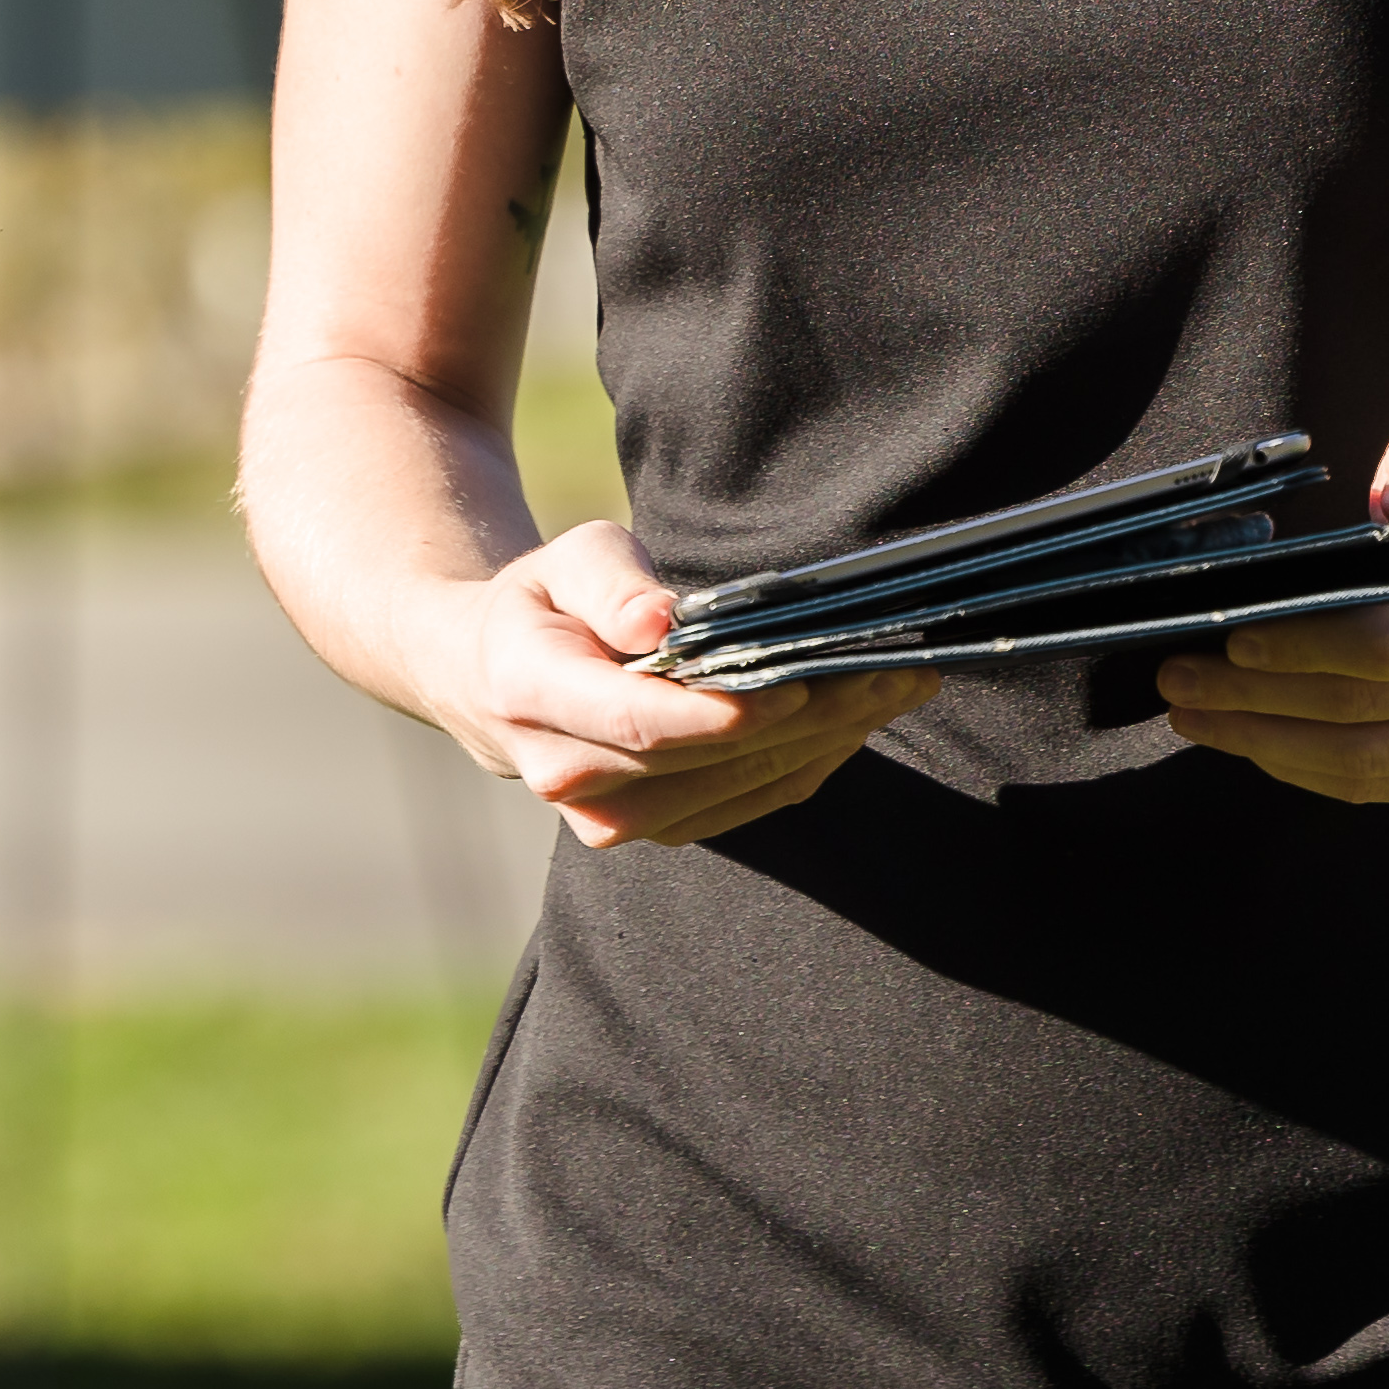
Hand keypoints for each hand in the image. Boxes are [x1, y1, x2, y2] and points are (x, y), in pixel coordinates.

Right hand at [409, 519, 941, 850]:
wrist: (491, 678)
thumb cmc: (545, 600)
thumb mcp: (566, 558)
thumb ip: (613, 584)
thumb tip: (660, 623)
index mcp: (532, 693)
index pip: (639, 724)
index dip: (722, 715)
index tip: (797, 687)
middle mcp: (567, 775)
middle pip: (705, 760)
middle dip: (807, 716)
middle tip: (888, 666)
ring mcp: (609, 818)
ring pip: (738, 788)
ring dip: (826, 741)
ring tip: (897, 684)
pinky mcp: (654, 830)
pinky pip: (746, 804)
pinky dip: (809, 762)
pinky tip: (860, 717)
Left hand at [1153, 416, 1388, 802]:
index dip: (1301, 650)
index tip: (1227, 637)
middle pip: (1366, 711)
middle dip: (1257, 702)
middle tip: (1178, 682)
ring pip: (1368, 762)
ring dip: (1267, 745)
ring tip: (1196, 718)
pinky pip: (1383, 784)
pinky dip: (1307, 769)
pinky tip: (1252, 741)